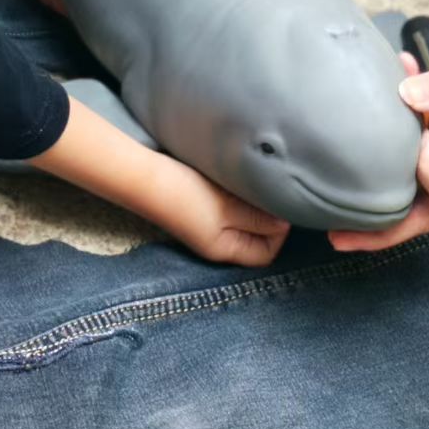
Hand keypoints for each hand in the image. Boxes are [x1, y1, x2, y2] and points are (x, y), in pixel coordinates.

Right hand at [149, 156, 289, 268]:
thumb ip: (258, 218)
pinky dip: (236, 197)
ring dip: (251, 204)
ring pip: (241, 220)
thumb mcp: (227, 207)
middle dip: (267, 216)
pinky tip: (235, 180)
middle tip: (270, 191)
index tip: (279, 203)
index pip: (266, 252)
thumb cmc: (186, 194)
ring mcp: (205, 225)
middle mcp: (217, 242)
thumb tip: (285, 222)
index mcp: (225, 250)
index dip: (279, 231)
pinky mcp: (198, 208)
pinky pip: (227, 208)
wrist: (143, 176)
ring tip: (254, 183)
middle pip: (255, 237)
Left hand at [328, 13, 428, 254]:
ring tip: (343, 208)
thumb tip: (406, 96)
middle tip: (343, 235)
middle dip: (390, 224)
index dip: (428, 182)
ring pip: (424, 184)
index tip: (418, 141)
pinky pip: (424, 150)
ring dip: (389, 178)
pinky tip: (391, 96)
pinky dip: (404, 132)